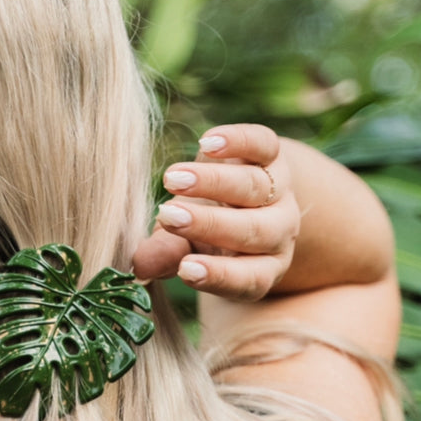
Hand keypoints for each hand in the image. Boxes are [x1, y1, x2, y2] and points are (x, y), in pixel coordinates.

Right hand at [131, 123, 299, 300]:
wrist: (238, 194)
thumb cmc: (205, 232)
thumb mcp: (185, 248)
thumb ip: (168, 256)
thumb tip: (139, 266)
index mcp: (262, 267)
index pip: (249, 278)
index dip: (219, 275)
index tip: (185, 268)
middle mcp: (279, 233)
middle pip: (254, 230)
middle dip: (209, 223)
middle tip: (167, 216)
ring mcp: (280, 192)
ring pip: (255, 187)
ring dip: (212, 182)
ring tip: (172, 179)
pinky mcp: (275, 154)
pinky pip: (264, 145)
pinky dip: (237, 142)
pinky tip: (206, 142)